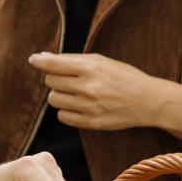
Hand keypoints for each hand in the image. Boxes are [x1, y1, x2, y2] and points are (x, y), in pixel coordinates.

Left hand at [29, 52, 181, 132]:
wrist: (148, 101)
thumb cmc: (123, 76)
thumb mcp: (101, 61)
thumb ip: (71, 59)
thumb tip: (41, 58)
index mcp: (91, 68)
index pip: (53, 64)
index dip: (39, 61)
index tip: (33, 60)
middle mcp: (88, 87)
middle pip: (50, 82)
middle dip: (55, 78)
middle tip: (69, 79)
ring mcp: (89, 106)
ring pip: (54, 99)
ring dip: (60, 94)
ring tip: (75, 92)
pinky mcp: (91, 123)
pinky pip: (62, 116)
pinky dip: (66, 110)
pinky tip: (79, 105)